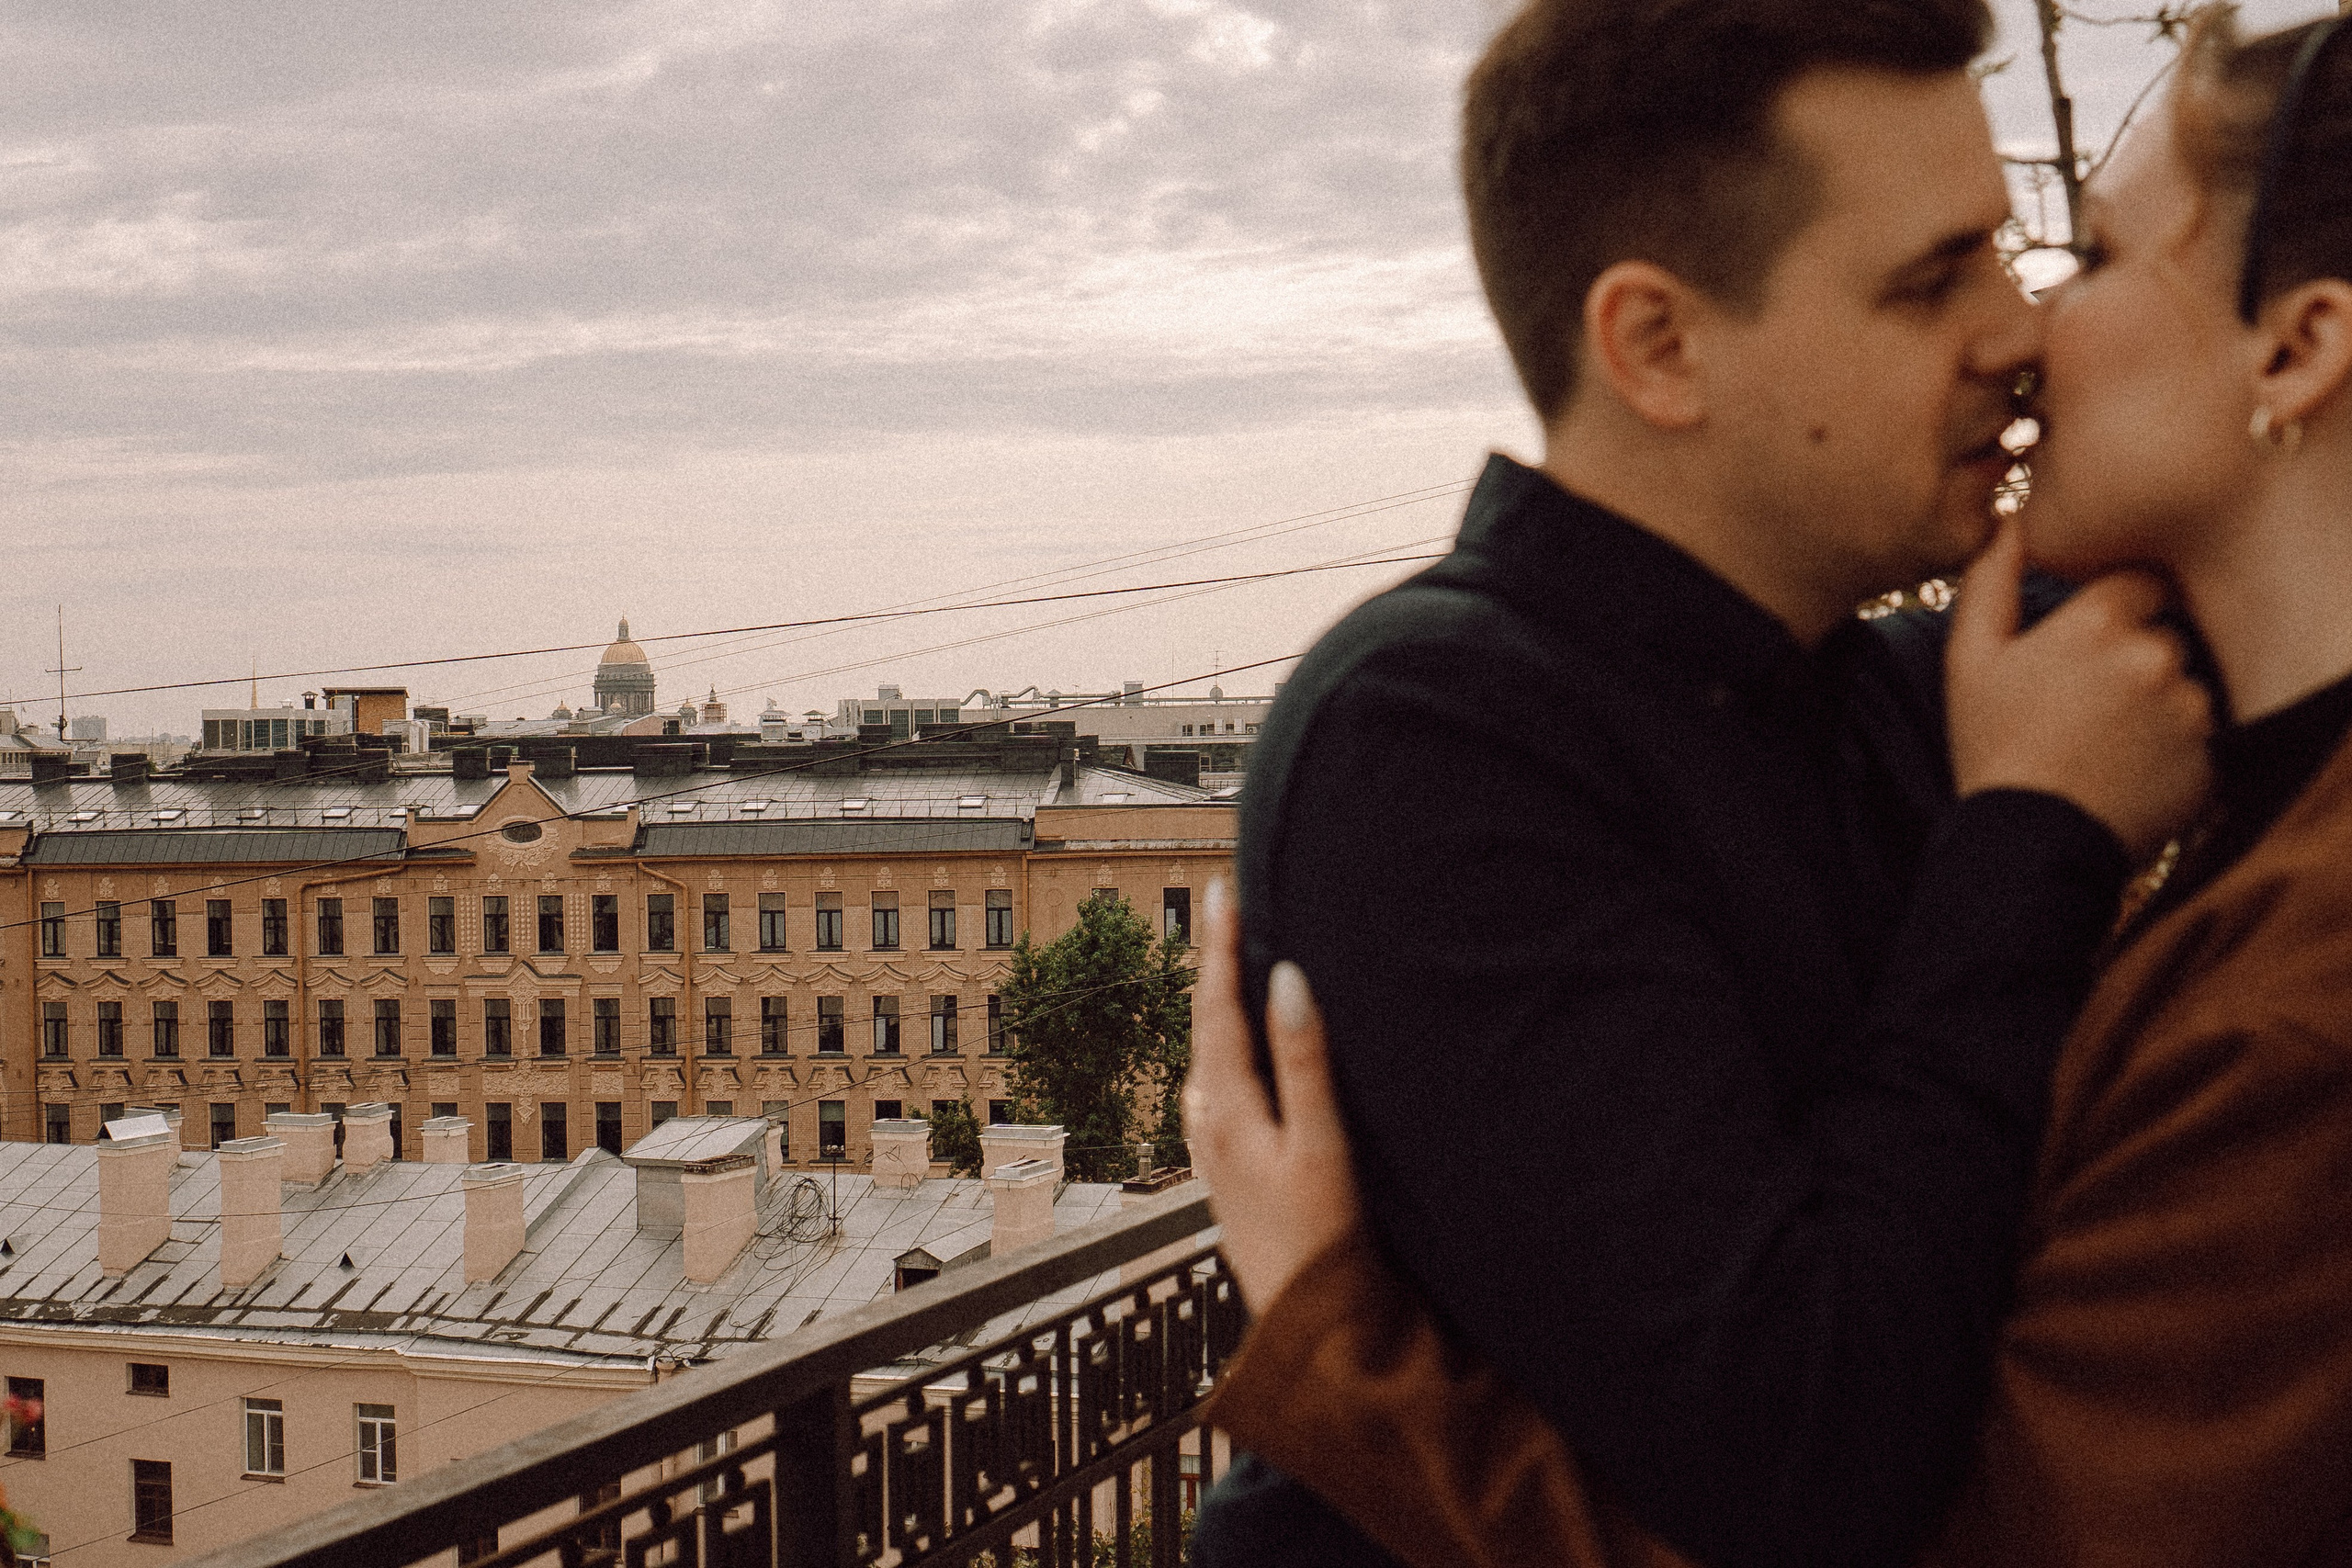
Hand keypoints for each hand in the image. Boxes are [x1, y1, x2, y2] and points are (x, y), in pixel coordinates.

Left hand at [1184, 880, 1362, 1313]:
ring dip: (1220, 1007)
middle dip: (1215, 965)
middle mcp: (1209, 1124)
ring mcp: (1215, 1150)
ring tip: (1233, 964)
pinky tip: (1243, 1054)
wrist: (1307, 1327)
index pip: (1216, 1007)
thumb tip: (1286, 979)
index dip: (1219, 946)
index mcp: (1227, 1109)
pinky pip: (1221, 1087)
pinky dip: (1230, 1049)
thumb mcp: (1322, 1146)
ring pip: (1210, 1057)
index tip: (1220, 890)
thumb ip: (1305, 1061)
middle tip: (1225, 908)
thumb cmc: (1322, 1242)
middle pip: (1206, 1025)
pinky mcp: (1230, 1171)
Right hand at [1946, 517, 2212, 860]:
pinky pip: (2204, 732)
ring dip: (2158, 701)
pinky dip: (2176, 745)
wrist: (2027, 844)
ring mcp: (2189, 706)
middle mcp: (2155, 654)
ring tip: (2107, 742)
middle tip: (2088, 704)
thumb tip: (2010, 520)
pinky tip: (2129, 768)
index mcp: (2098, 622)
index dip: (2115, 609)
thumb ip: (1991, 580)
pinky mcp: (2212, 754)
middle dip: (2136, 656)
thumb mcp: (1969, 659)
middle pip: (2165, 632)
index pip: (2139, 582)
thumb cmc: (1991, 746)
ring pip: (2185, 682)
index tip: (2088, 645)